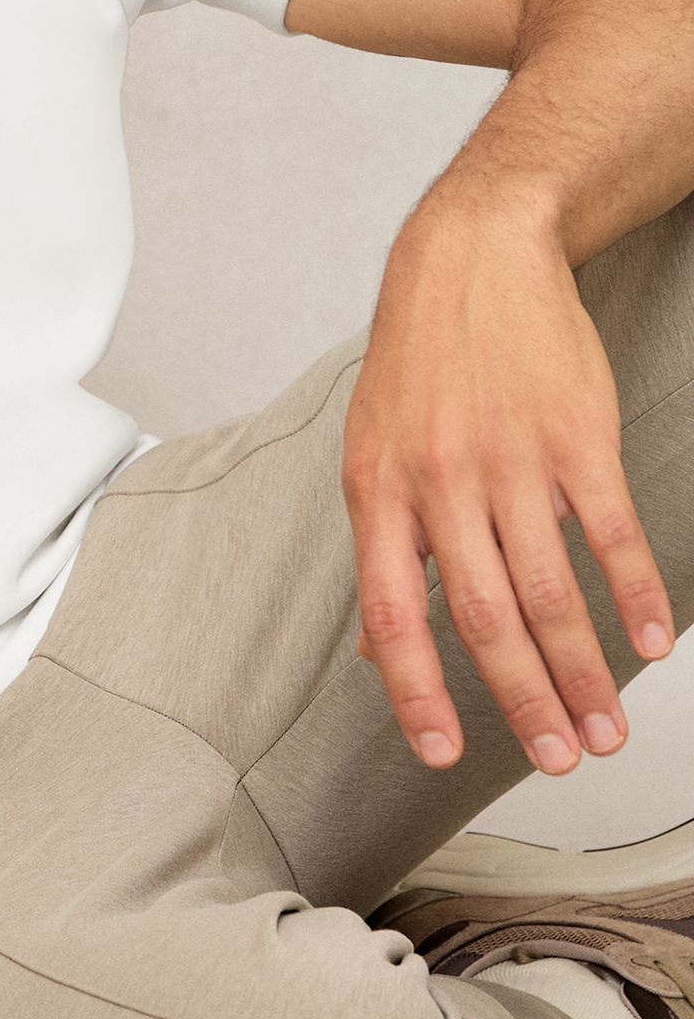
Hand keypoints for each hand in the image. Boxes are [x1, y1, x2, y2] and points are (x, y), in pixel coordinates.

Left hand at [341, 193, 674, 773]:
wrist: (472, 258)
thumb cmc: (418, 362)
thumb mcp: (370, 451)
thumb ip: (383, 551)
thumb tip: (376, 650)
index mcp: (380, 494)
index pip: (395, 613)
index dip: (416, 691)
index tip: (443, 754)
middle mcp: (441, 483)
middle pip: (486, 618)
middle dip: (525, 702)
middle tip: (559, 760)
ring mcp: (512, 460)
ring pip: (552, 590)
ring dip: (584, 669)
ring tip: (606, 726)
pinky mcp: (576, 436)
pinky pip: (609, 532)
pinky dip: (634, 594)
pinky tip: (649, 640)